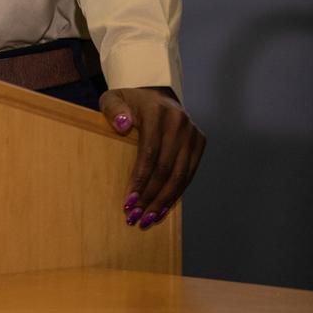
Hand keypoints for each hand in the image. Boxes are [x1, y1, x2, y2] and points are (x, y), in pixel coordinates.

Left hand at [99, 86, 205, 229]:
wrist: (154, 93)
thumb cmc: (129, 101)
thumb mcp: (113, 99)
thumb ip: (113, 110)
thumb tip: (123, 125)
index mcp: (157, 111)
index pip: (150, 152)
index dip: (140, 180)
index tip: (128, 202)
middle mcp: (179, 122)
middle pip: (167, 168)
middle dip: (151, 196)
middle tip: (137, 217)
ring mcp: (192, 132)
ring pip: (181, 175)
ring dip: (164, 201)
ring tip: (149, 219)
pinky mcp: (200, 141)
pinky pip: (189, 174)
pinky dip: (176, 194)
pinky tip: (162, 208)